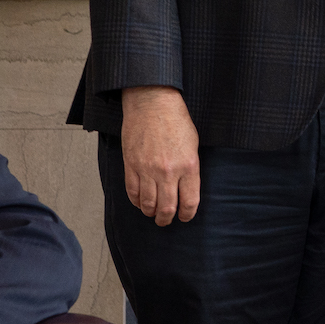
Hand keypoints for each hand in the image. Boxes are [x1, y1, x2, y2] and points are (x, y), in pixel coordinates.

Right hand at [120, 85, 199, 225]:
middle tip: (165, 221)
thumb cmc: (175, 119)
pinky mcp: (131, 164)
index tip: (185, 216)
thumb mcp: (193, 145)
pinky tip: (140, 202)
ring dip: (151, 212)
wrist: (152, 103)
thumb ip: (190, 169)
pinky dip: (136, 201)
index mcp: (188, 166)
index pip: (189, 202)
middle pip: (167, 208)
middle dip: (167, 219)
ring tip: (153, 213)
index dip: (187, 214)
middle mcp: (168, 171)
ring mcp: (147, 169)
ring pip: (148, 204)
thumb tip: (186, 189)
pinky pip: (132, 191)